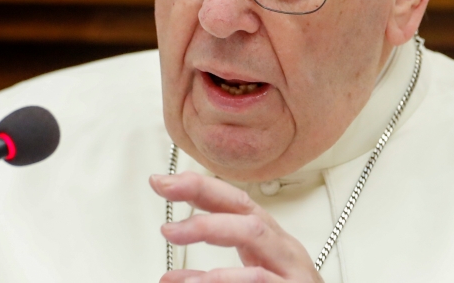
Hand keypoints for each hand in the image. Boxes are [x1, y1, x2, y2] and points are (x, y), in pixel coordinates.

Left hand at [150, 171, 323, 282]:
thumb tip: (170, 278)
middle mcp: (282, 248)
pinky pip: (260, 279)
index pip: (234, 202)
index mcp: (269, 242)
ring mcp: (292, 268)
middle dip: (203, 192)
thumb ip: (207, 279)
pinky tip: (201, 280)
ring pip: (254, 232)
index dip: (199, 187)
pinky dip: (228, 278)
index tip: (162, 182)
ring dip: (210, 227)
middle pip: (244, 206)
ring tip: (172, 232)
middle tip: (165, 190)